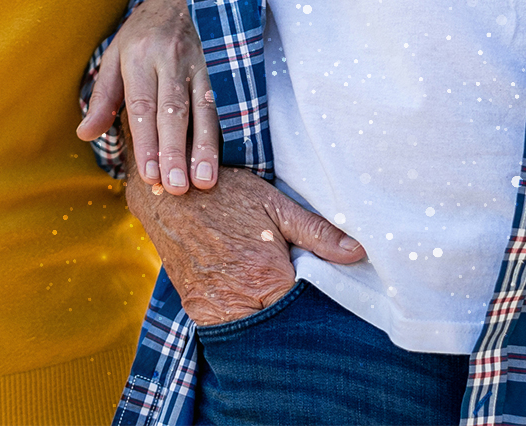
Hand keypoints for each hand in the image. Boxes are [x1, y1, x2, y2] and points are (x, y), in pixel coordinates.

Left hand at [76, 0, 219, 193]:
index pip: (141, 105)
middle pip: (173, 111)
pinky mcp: (222, 67)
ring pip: (204, 110)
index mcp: (139, 57)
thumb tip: (85, 135)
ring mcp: (200, 62)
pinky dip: (224, 133)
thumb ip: (102, 99)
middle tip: (176, 187)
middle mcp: (170, 59)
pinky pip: (224, 104)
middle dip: (174, 151)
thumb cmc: (141, 35)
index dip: (146, 142)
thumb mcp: (114, 57)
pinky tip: (226, 159)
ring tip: (204, 181)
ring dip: (205, 148)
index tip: (149, 175)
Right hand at [125, 168, 364, 326]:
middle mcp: (236, 300)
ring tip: (274, 299)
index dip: (316, 307)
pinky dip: (242, 320)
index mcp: (263, 276)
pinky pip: (225, 328)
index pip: (303, 315)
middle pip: (277, 332)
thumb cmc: (224, 193)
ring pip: (251, 336)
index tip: (321, 295)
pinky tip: (252, 301)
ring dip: (266, 324)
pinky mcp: (195, 308)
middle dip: (291, 321)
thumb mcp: (275, 205)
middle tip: (299, 300)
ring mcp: (211, 308)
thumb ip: (318, 233)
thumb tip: (359, 253)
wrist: (167, 189)